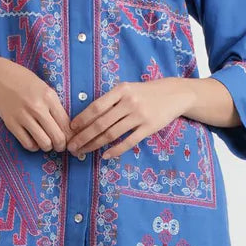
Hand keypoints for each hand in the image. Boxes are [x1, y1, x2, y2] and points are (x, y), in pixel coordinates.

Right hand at [0, 58, 72, 152]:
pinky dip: (34, 146)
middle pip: (58, 137)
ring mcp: (23, 117)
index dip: (71, 135)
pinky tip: (34, 141)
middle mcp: (37, 107)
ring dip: (48, 147)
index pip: (66, 124)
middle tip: (60, 146)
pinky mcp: (11, 124)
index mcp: (49, 97)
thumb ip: (55, 106)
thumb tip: (67, 128)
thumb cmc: (24, 82)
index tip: (70, 139)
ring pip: (44, 143)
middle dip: (61, 145)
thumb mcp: (45, 89)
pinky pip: (28, 144)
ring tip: (46, 142)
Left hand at [68, 78, 186, 160]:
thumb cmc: (145, 92)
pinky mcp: (149, 127)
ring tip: (83, 152)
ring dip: (94, 145)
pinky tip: (105, 155)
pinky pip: (128, 142)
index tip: (71, 130)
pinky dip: (115, 150)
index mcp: (121, 90)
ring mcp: (139, 116)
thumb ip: (110, 101)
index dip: (81, 120)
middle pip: (100, 123)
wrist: (175, 94)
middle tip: (72, 147)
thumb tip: (86, 118)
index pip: (96, 107)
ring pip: (111, 134)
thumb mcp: (127, 89)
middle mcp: (129, 102)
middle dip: (83, 137)